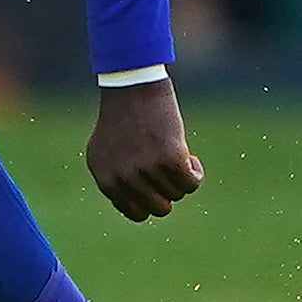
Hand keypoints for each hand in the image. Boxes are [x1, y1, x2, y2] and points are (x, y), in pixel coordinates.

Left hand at [86, 78, 203, 220]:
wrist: (132, 87)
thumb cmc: (121, 119)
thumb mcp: (106, 152)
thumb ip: (117, 180)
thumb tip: (138, 209)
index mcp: (105, 179)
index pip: (136, 213)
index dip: (151, 200)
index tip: (155, 185)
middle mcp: (123, 178)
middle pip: (160, 209)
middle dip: (168, 191)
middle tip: (166, 170)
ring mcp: (145, 169)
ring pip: (177, 194)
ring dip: (180, 177)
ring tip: (173, 155)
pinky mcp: (169, 158)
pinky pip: (191, 183)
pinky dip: (196, 173)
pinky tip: (190, 158)